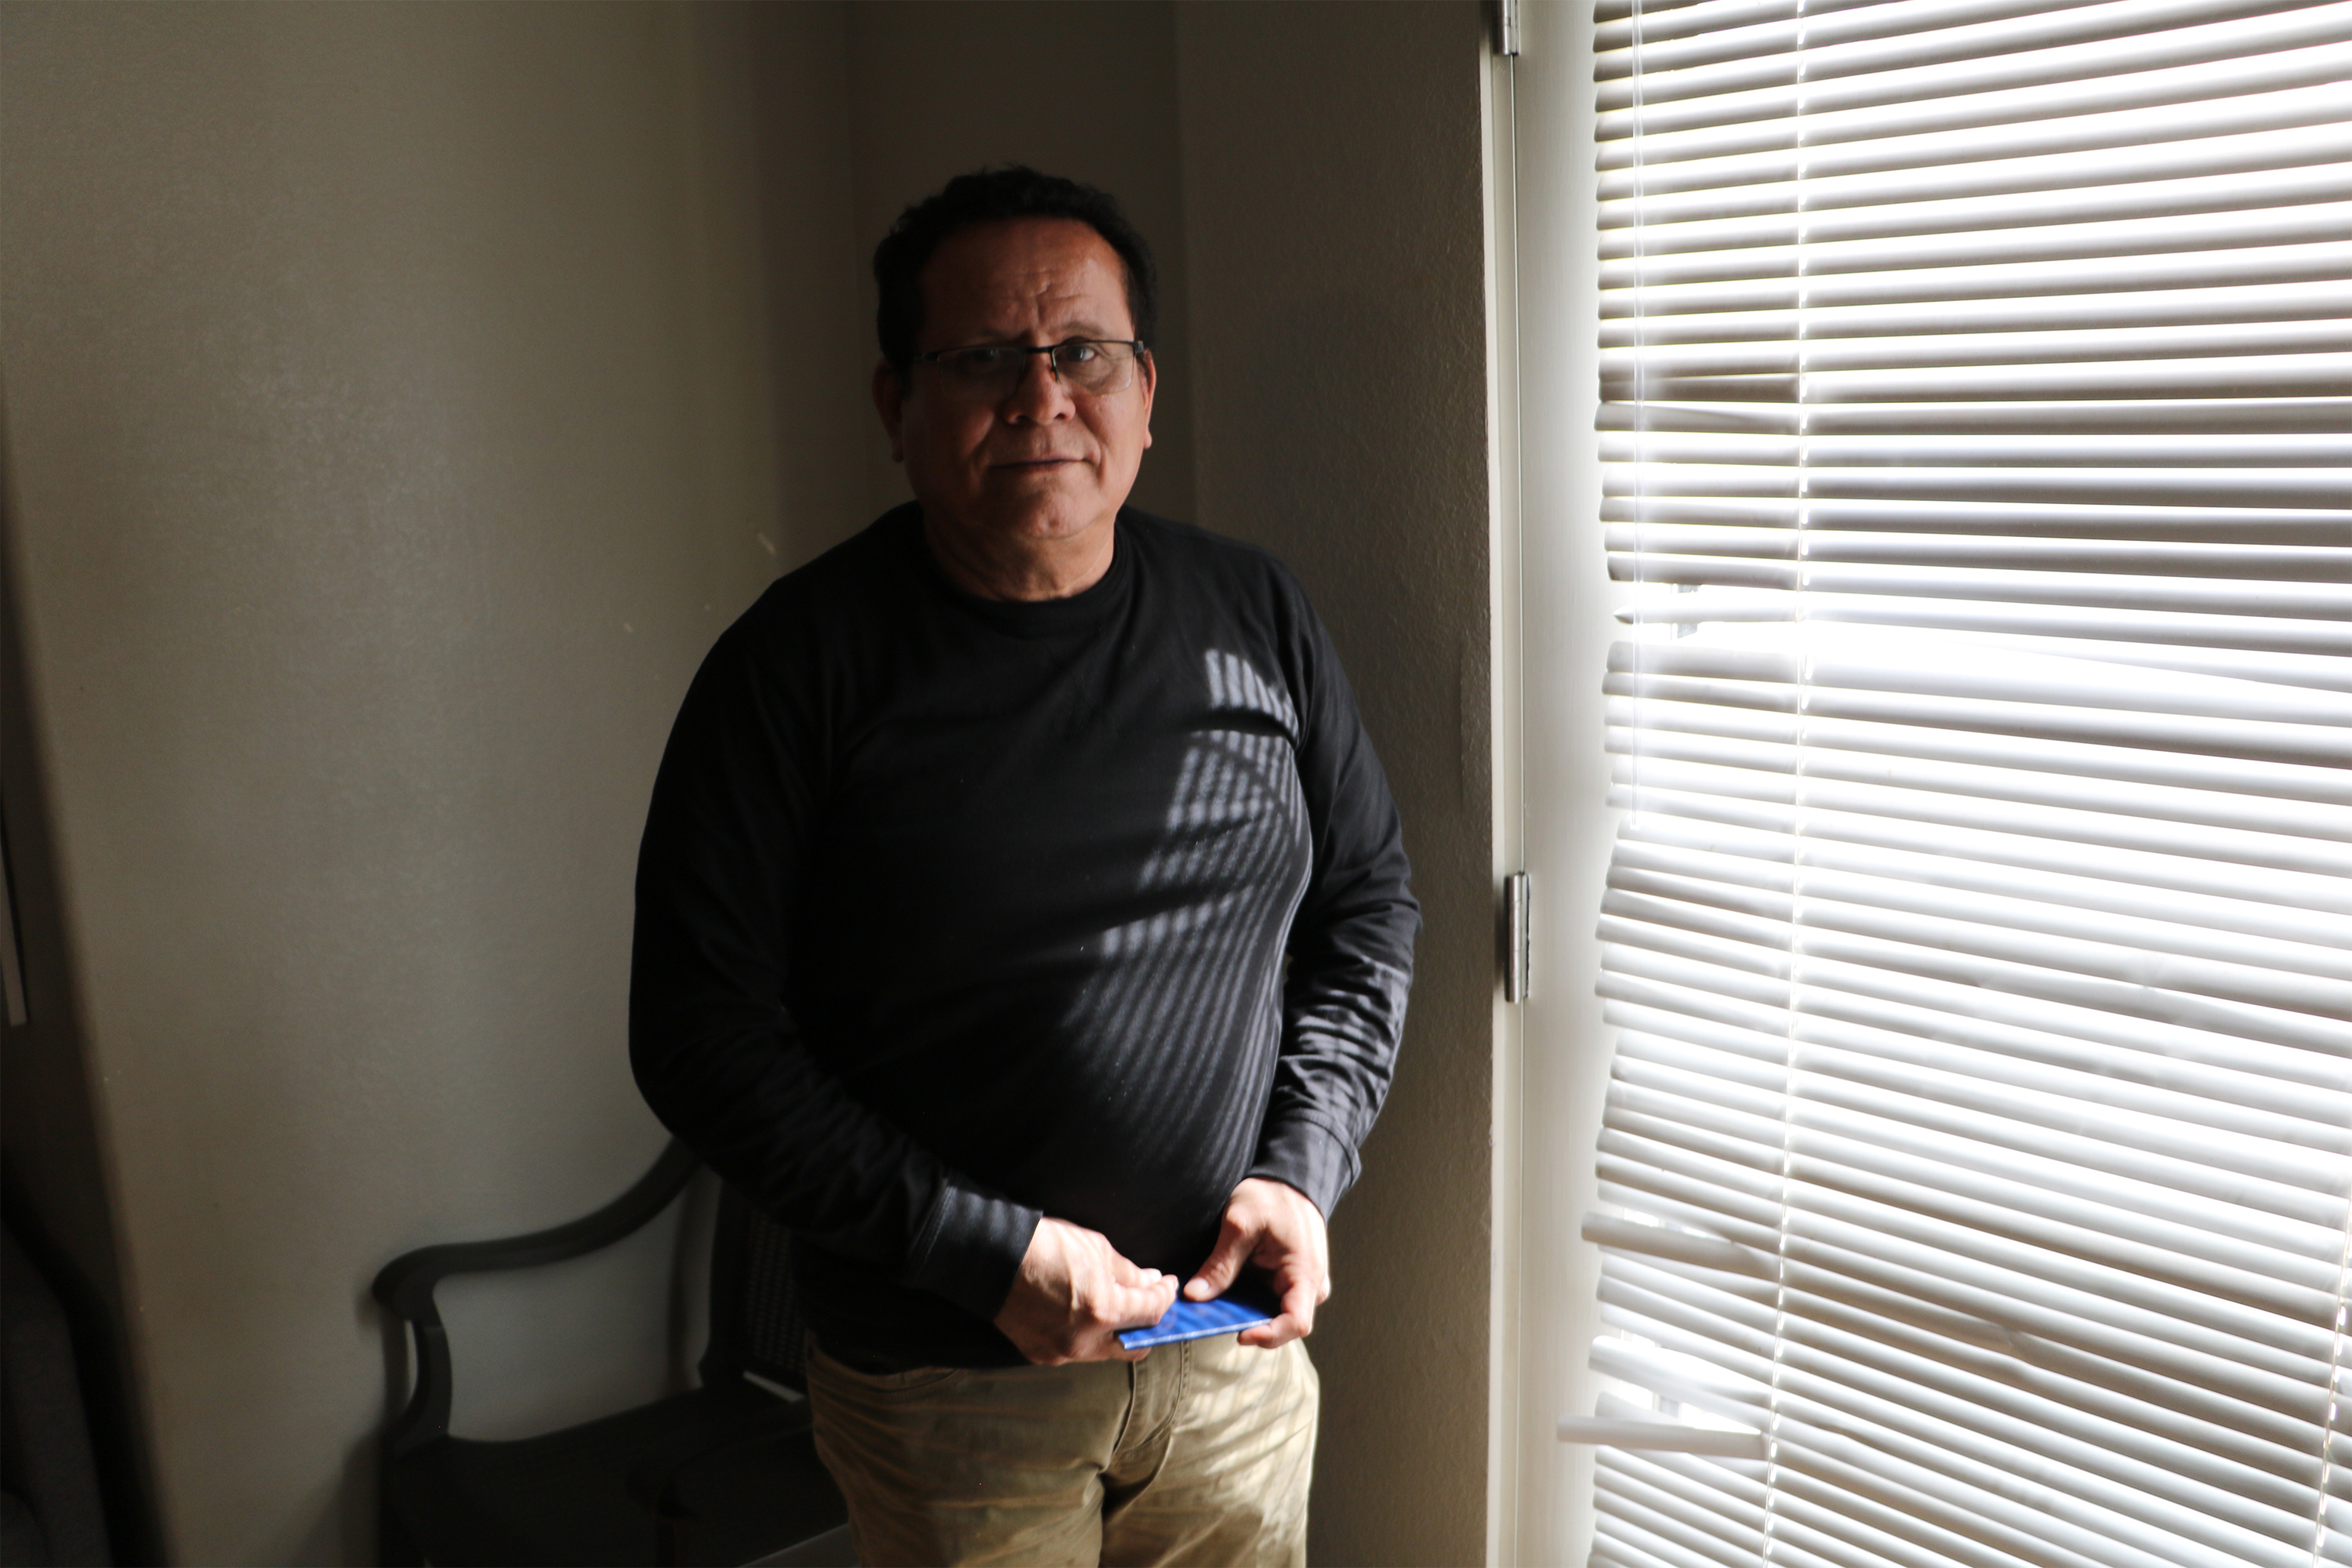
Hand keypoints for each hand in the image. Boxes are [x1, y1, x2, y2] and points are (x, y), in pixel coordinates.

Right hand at [994, 1217, 1179, 1365]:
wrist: (992, 1257)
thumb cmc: (1046, 1246)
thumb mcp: (1097, 1249)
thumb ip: (1129, 1273)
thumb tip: (1150, 1282)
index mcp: (1103, 1312)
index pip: (1151, 1313)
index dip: (1165, 1297)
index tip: (1167, 1285)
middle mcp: (1084, 1341)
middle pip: (1134, 1346)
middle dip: (1147, 1324)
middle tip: (1150, 1303)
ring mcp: (1061, 1352)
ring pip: (1105, 1350)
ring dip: (1117, 1330)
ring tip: (1117, 1304)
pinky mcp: (1041, 1355)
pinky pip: (1077, 1350)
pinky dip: (1089, 1334)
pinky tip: (1086, 1313)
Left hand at [1184, 1177, 1329, 1348]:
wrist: (1290, 1176)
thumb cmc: (1272, 1194)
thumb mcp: (1240, 1224)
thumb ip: (1221, 1264)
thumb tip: (1194, 1296)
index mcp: (1306, 1274)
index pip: (1296, 1324)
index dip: (1268, 1336)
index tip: (1238, 1333)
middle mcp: (1311, 1285)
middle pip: (1283, 1323)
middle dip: (1251, 1325)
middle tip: (1217, 1317)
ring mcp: (1303, 1283)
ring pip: (1276, 1313)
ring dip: (1249, 1312)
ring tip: (1219, 1304)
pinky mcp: (1292, 1278)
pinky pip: (1274, 1299)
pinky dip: (1252, 1299)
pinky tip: (1230, 1291)